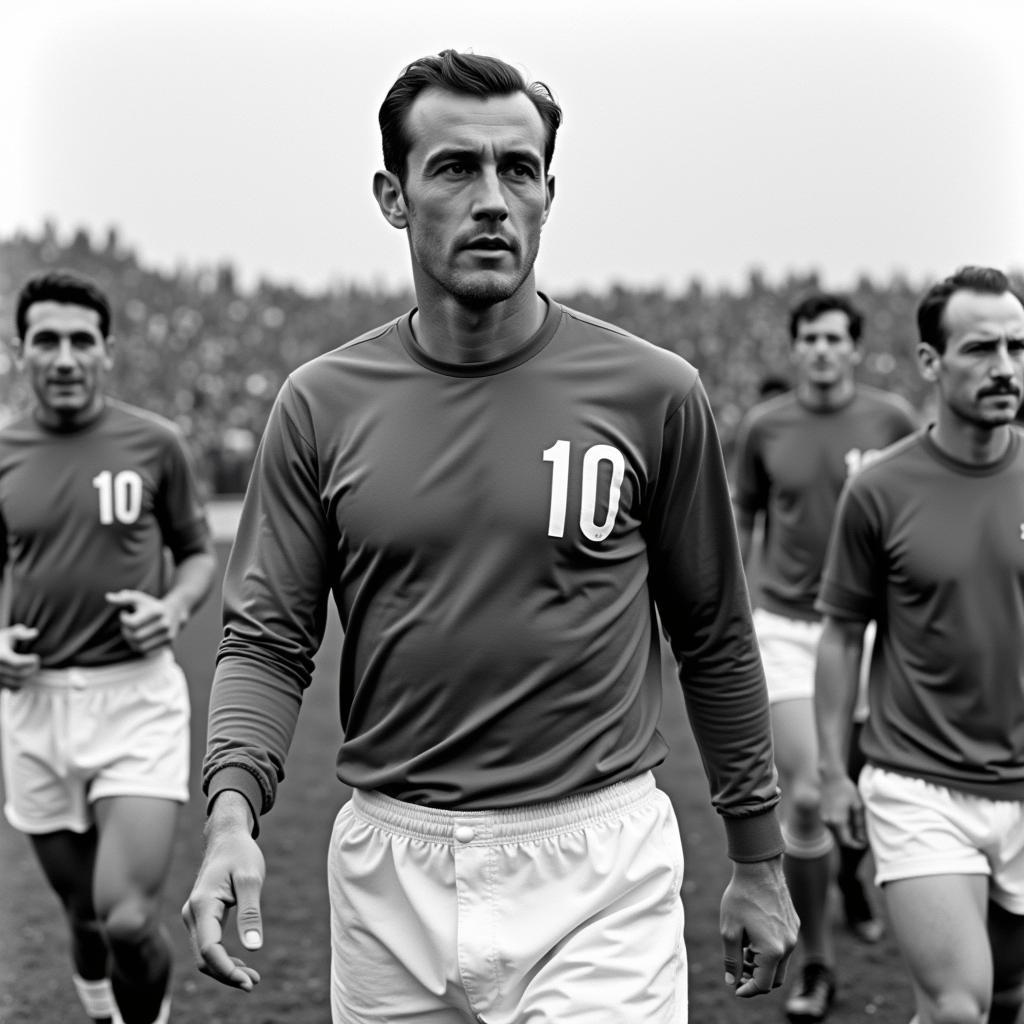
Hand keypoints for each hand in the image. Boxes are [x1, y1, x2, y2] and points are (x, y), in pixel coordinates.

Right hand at [0, 624, 40, 689]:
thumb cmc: (0, 641)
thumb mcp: (8, 634)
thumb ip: (21, 632)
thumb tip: (35, 633)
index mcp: (0, 656)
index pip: (17, 663)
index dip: (30, 662)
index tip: (36, 657)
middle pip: (19, 674)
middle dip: (32, 669)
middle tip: (37, 663)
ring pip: (17, 684)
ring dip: (28, 678)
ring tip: (32, 669)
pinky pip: (12, 689)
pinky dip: (21, 685)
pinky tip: (24, 677)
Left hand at [105, 590, 183, 654]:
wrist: (175, 611)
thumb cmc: (151, 605)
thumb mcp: (138, 598)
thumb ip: (123, 598)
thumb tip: (108, 597)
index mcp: (156, 611)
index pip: (132, 623)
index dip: (123, 619)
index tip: (124, 613)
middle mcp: (164, 624)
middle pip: (135, 636)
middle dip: (125, 631)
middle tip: (126, 625)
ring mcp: (167, 634)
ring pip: (139, 646)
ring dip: (130, 640)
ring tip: (131, 631)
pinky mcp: (168, 642)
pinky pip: (145, 650)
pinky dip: (137, 646)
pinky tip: (138, 637)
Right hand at [182, 797, 264, 991]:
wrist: (227, 837)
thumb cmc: (240, 854)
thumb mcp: (251, 879)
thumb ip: (250, 913)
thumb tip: (254, 948)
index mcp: (202, 904)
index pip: (209, 948)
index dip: (227, 970)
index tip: (249, 982)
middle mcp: (192, 913)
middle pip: (204, 957)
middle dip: (227, 974)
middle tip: (254, 983)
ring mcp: (194, 916)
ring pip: (204, 954)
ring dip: (225, 969)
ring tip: (252, 978)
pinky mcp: (200, 917)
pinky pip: (207, 945)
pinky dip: (222, 959)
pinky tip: (242, 963)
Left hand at [720, 857, 798, 997]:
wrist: (759, 869)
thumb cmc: (741, 898)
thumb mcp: (729, 930)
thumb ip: (732, 959)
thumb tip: (732, 981)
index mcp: (772, 951)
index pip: (763, 985)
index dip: (747, 990)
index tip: (735, 988)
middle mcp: (788, 946)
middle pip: (775, 979)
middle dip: (756, 980)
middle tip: (738, 972)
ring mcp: (793, 935)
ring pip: (780, 963)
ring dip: (763, 965)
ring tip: (743, 953)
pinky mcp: (794, 925)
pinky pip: (784, 947)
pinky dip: (770, 951)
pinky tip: (753, 938)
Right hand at [820, 771, 866, 847]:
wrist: (829, 776)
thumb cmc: (845, 789)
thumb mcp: (857, 805)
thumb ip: (859, 824)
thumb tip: (862, 838)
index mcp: (837, 821)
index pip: (847, 842)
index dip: (856, 845)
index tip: (864, 843)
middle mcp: (827, 822)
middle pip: (840, 839)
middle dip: (851, 840)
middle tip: (861, 836)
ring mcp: (822, 818)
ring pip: (835, 833)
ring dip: (844, 833)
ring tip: (854, 826)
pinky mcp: (819, 814)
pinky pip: (830, 826)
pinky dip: (838, 827)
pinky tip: (845, 818)